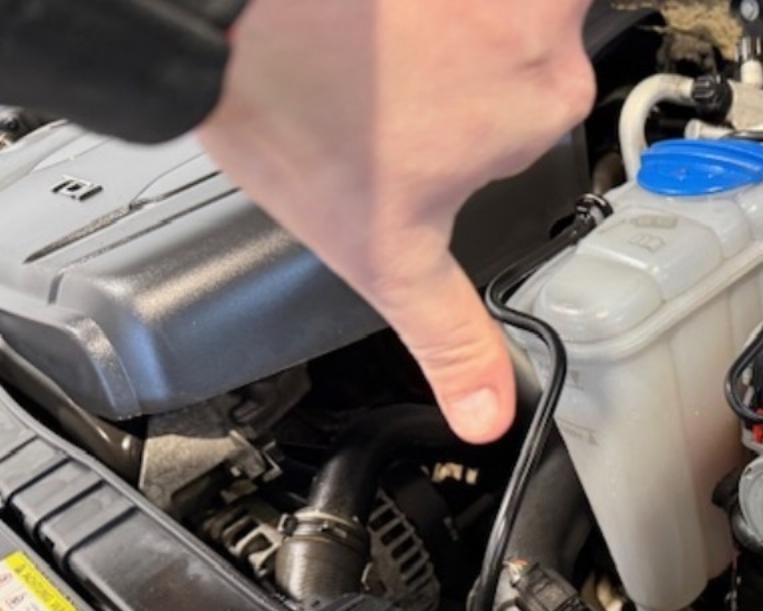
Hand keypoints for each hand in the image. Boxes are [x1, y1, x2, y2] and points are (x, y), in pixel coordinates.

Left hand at [198, 0, 595, 442]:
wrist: (217, 6)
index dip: (465, 134)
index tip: (412, 128)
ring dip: (443, 23)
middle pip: (517, 55)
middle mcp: (542, 18)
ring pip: (492, 7)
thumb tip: (490, 415)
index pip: (527, 124)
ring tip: (378, 41)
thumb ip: (449, 335)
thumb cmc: (292, 108)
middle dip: (457, 71)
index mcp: (542, 105)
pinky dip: (425, 6)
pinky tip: (375, 17)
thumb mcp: (383, 256)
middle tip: (387, 86)